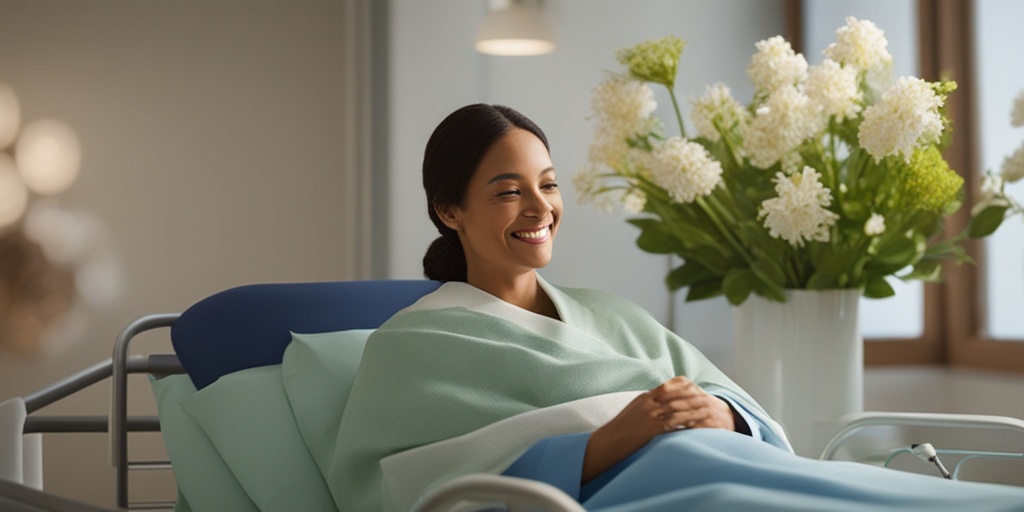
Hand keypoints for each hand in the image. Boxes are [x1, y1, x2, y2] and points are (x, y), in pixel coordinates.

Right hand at [582, 376, 734, 482]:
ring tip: (708, 411)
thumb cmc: (620, 429)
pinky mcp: (652, 428)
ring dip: (694, 410)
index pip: (667, 386)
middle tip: (707, 398)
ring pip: (678, 409)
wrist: (610, 441)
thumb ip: (646, 404)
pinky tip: (697, 426)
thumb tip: (657, 402)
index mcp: (644, 398)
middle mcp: (648, 403)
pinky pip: (674, 424)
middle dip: (693, 396)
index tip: (695, 387)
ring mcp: (650, 415)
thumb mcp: (633, 411)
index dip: (683, 386)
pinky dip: (687, 423)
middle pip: (676, 395)